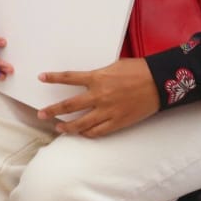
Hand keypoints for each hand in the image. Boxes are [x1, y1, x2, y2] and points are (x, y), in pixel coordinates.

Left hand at [37, 58, 158, 137]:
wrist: (159, 82)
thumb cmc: (138, 70)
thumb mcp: (114, 66)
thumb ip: (99, 75)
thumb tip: (89, 80)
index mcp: (97, 78)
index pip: (69, 78)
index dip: (53, 77)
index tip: (41, 77)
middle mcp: (99, 96)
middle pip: (69, 105)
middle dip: (53, 110)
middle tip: (41, 114)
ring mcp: (108, 111)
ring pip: (81, 124)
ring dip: (68, 127)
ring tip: (58, 128)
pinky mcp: (118, 122)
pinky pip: (98, 131)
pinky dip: (88, 134)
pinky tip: (82, 134)